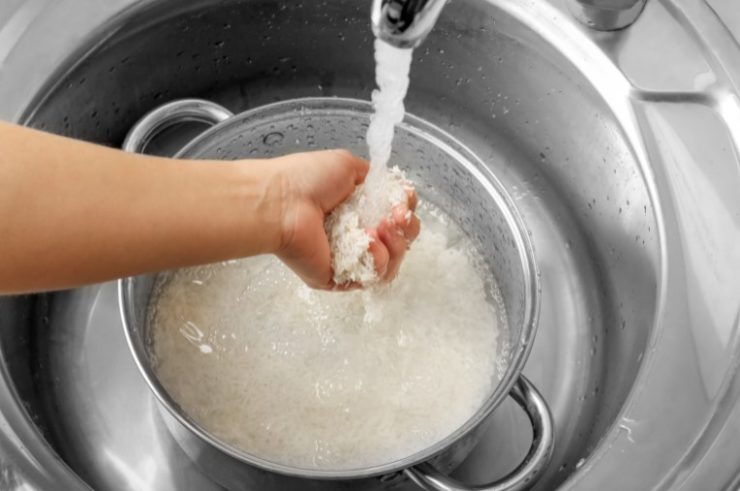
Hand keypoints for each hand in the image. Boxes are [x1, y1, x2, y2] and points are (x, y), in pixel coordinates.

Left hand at [267, 149, 420, 289]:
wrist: (282, 202)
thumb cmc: (307, 179)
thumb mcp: (347, 166)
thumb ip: (373, 177)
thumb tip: (390, 185)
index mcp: (357, 211)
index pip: (396, 218)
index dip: (406, 210)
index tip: (403, 200)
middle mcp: (355, 236)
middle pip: (399, 242)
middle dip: (406, 228)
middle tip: (395, 216)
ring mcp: (349, 260)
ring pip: (391, 262)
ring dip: (396, 244)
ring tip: (380, 227)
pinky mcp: (340, 279)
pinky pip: (373, 277)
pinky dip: (379, 259)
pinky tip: (370, 240)